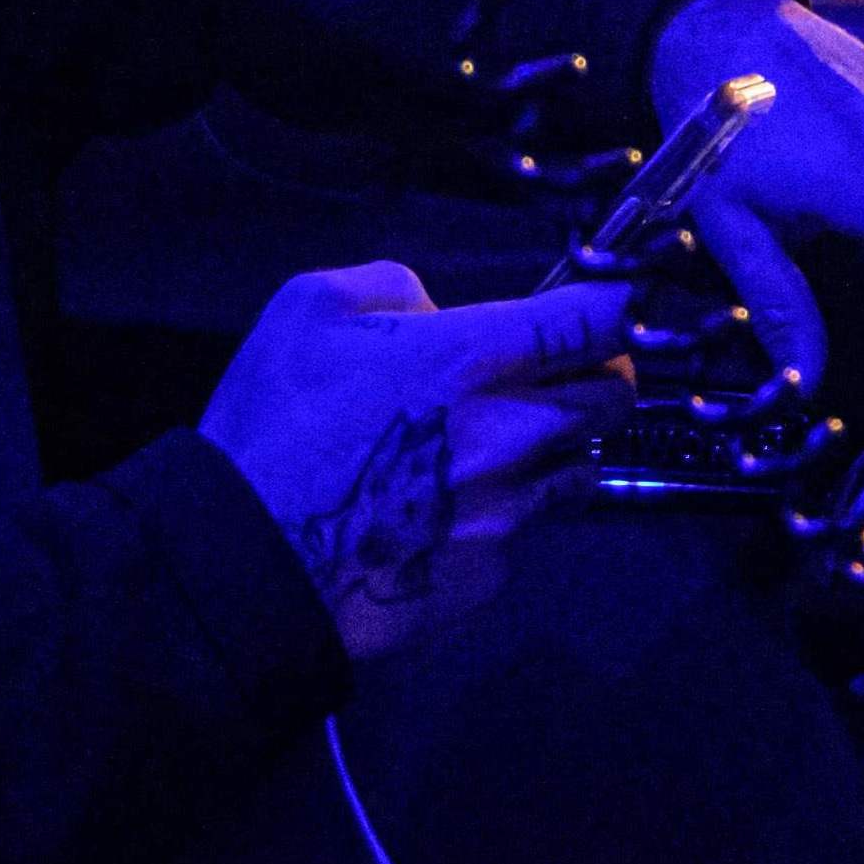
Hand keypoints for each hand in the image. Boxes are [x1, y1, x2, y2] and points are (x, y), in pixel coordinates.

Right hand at [201, 263, 640, 663]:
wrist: (246, 563)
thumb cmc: (271, 429)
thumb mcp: (307, 309)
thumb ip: (391, 288)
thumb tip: (437, 311)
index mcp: (475, 357)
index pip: (601, 319)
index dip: (617, 306)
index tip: (607, 307)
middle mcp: (513, 435)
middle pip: (616, 398)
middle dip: (597, 379)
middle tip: (552, 378)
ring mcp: (509, 512)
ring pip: (577, 471)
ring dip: (552, 454)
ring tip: (488, 454)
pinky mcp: (492, 575)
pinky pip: (521, 537)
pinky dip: (496, 521)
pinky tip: (438, 518)